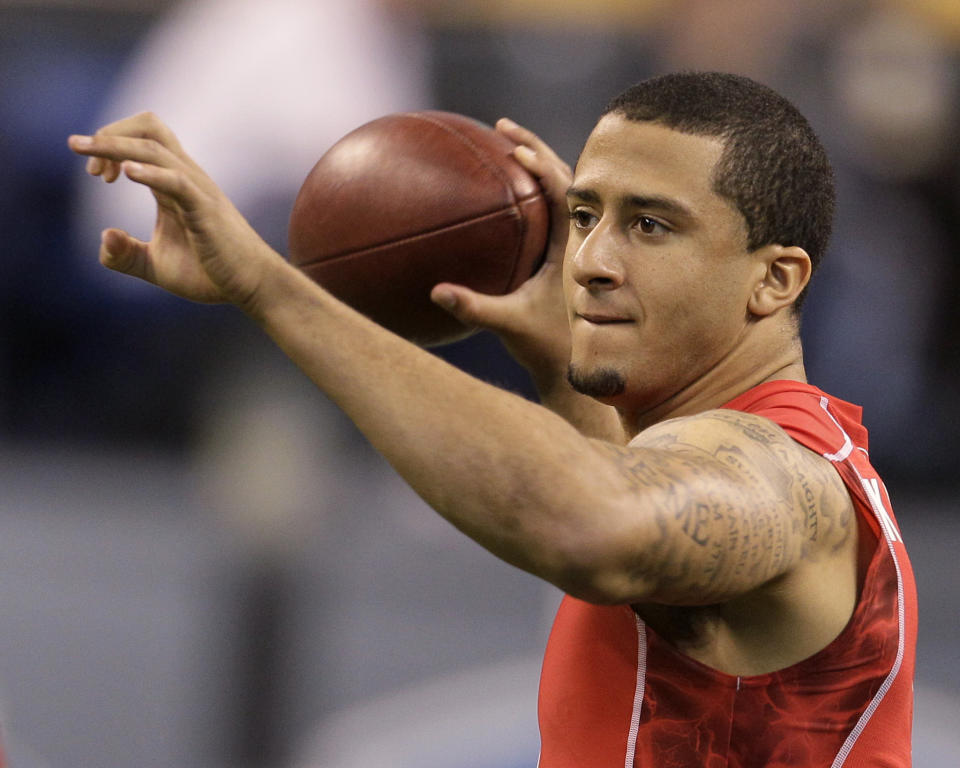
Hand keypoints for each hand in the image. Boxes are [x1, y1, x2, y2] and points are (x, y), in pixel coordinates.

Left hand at [68, 112, 283, 311]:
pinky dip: (150, 173)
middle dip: (110, 133)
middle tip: (83, 156)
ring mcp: (198, 191)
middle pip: (149, 126)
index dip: (110, 147)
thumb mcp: (157, 266)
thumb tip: (104, 236)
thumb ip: (126, 255)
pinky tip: (126, 174)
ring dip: (116, 148)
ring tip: (92, 164)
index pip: (141, 139)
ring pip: (155, 148)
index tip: (97, 175)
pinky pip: (177, 182)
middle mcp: (186, 178)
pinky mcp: (206, 212)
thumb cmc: (211, 274)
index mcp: (174, 184)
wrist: (252, 286)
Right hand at [430, 118, 571, 382]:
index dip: (542, 164)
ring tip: (505, 142)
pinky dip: (529, 189)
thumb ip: (475, 309)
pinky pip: (547, 211)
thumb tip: (437, 293)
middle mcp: (574, 239)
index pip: (563, 191)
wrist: (573, 363)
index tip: (517, 147)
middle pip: (561, 178)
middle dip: (533, 146)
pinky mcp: (558, 254)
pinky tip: (503, 187)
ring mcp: (568, 244)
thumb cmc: (546, 345)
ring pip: (557, 191)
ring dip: (534, 163)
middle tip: (502, 125)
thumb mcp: (509, 325)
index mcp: (572, 246)